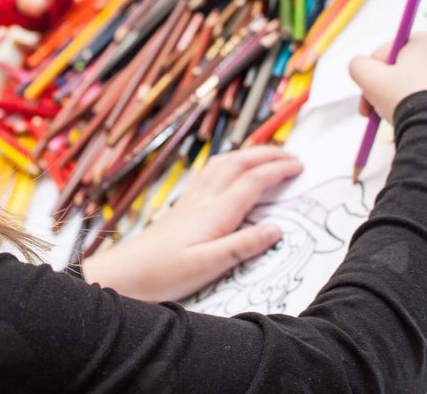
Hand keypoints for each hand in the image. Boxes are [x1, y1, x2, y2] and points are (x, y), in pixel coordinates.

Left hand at [81, 147, 301, 301]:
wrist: (126, 273)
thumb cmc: (165, 274)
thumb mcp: (209, 266)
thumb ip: (243, 247)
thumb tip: (277, 228)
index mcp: (215, 213)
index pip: (252, 181)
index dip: (278, 169)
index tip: (301, 166)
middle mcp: (203, 199)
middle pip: (238, 163)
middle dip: (267, 154)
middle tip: (293, 155)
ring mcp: (190, 200)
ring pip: (222, 163)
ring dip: (247, 154)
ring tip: (268, 154)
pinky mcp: (182, 206)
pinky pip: (210, 172)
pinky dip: (228, 162)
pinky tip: (229, 168)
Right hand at [349, 32, 426, 124]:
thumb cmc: (406, 98)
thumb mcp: (369, 78)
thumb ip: (358, 65)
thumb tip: (360, 65)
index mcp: (424, 40)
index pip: (385, 54)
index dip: (371, 75)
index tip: (366, 97)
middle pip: (403, 69)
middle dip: (386, 90)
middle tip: (375, 113)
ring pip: (420, 85)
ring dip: (404, 100)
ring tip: (400, 119)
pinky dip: (426, 108)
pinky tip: (420, 123)